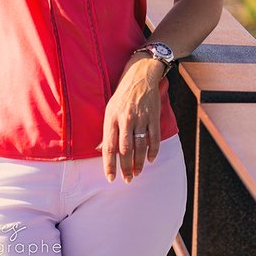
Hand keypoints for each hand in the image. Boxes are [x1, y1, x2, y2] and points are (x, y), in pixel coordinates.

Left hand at [102, 57, 163, 182]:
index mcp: (111, 119)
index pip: (109, 148)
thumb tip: (101, 150)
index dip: (109, 165)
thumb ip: (107, 131)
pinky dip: (153, 150)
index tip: (110, 178)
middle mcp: (125, 119)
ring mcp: (140, 118)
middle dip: (126, 168)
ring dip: (139, 162)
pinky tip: (151, 160)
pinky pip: (154, 137)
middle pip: (125, 150)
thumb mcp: (109, 110)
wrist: (140, 76)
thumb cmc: (122, 96)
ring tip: (138, 172)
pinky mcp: (153, 115)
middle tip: (127, 180)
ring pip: (140, 146)